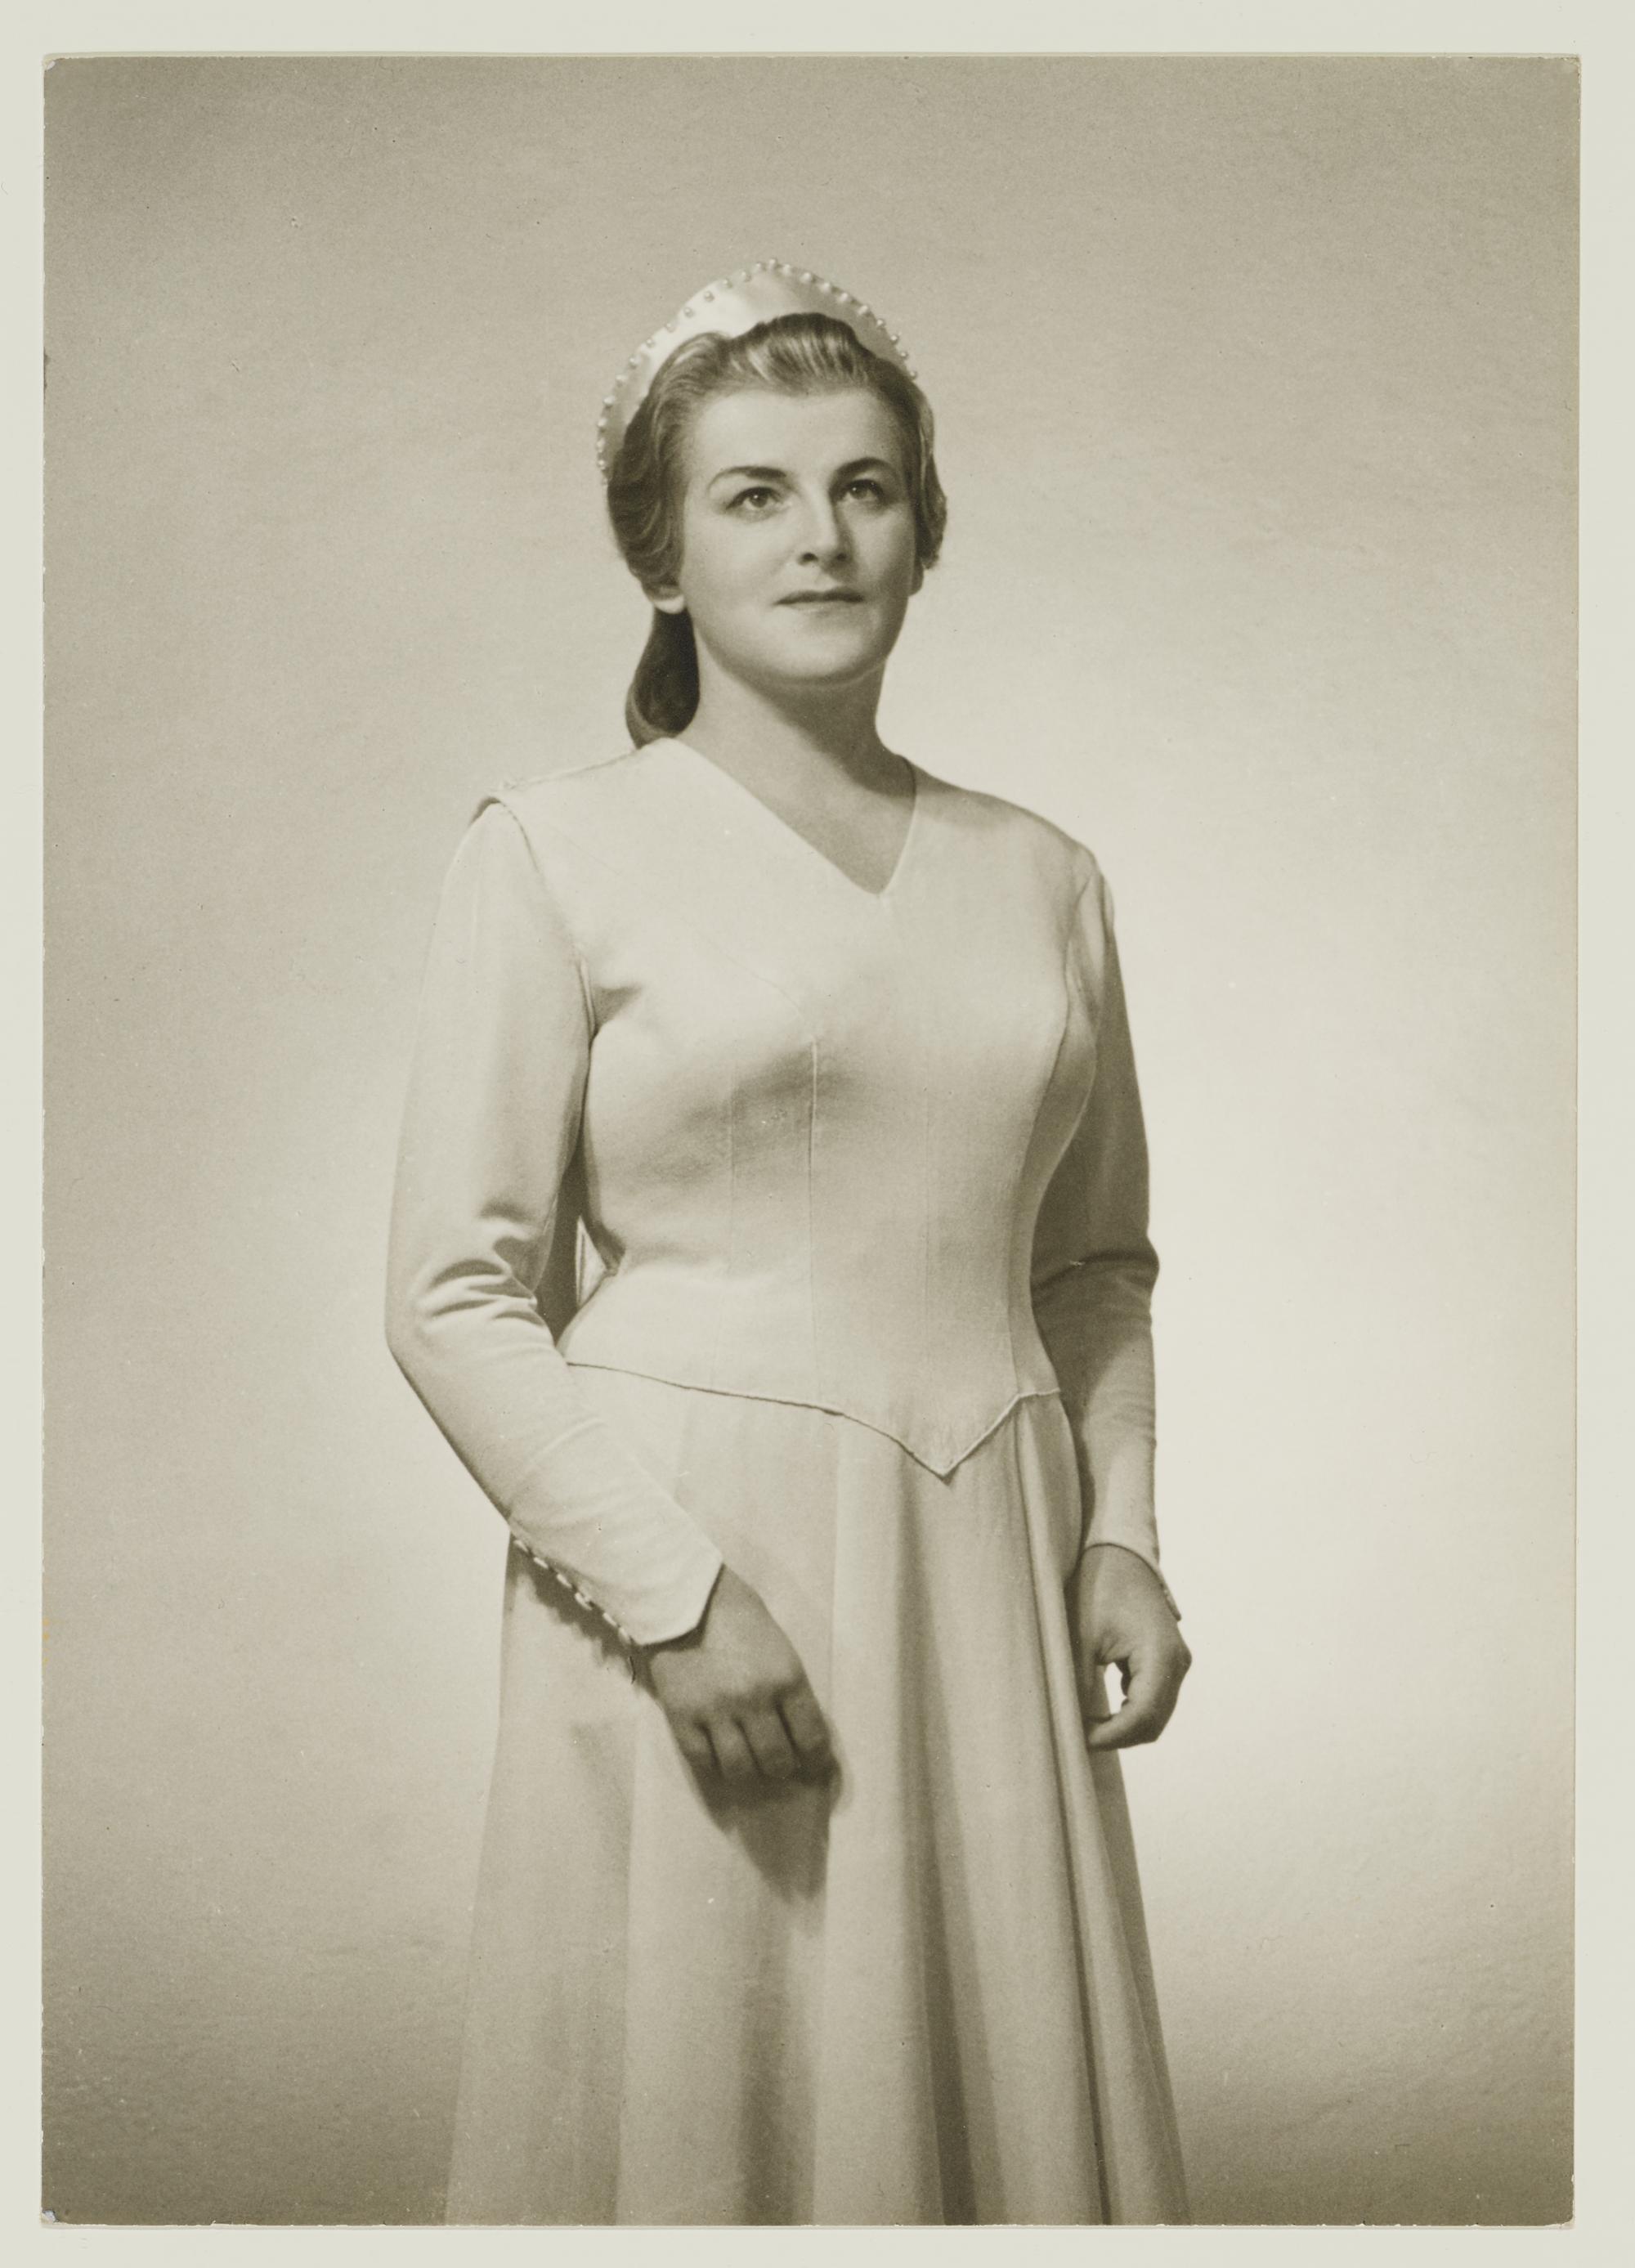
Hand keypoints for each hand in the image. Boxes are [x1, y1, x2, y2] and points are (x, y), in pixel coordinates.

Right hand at [644, 1566, 833, 1789]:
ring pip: (741, 1769)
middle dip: (784, 1769)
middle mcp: (754, 1700)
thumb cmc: (738, 1614)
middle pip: (777, 1761)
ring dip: (751, 1773)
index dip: (817, 1761)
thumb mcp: (779, 1646)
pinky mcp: (682, 1717)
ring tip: (751, 1765)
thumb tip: (799, 1729)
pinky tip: (721, 1758)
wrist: (682, 1597)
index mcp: (786, 1678)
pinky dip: (716, 1766)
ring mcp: (716, 1712)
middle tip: (781, 1765)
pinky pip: (704, 1761)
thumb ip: (789, 1687)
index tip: (816, 1767)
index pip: (812, 1738)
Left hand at [1069, 1544, 1190, 1751]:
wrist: (1119, 1554)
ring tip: (1086, 1723)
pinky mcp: (1168, 1660)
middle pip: (1154, 1722)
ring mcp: (1176, 1662)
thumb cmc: (1098, 1588)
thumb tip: (1071, 1725)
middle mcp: (1177, 1662)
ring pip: (1156, 1715)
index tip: (1080, 1739)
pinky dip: (1130, 1712)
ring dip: (1124, 1726)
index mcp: (1161, 1655)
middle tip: (1079, 1735)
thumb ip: (1079, 1683)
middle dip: (1118, 1736)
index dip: (1113, 1736)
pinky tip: (1101, 1707)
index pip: (1143, 1716)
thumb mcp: (1081, 1637)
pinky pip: (1154, 1699)